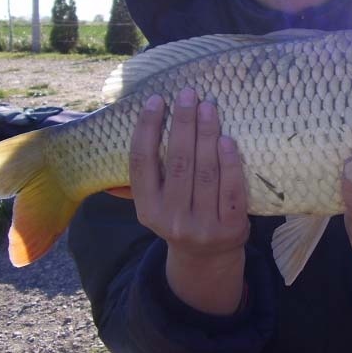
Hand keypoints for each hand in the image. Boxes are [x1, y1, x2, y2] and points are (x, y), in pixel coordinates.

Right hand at [129, 88, 249, 314]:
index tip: (156, 99)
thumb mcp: (154, 204)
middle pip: (178, 163)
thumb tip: (119, 129)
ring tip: (209, 107)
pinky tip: (226, 139)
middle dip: (183, 124)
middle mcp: (171, 218)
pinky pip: (231, 189)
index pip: (142, 162)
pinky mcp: (231, 228)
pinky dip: (230, 163)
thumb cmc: (179, 215)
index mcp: (147, 208)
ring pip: (205, 173)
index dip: (147, 129)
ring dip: (207, 135)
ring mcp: (203, 226)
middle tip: (189, 94)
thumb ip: (139, 175)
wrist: (208, 259)